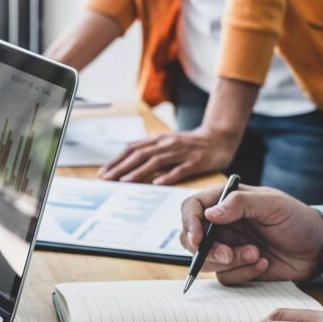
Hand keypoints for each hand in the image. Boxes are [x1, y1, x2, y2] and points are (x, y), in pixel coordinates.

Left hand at [98, 128, 239, 184]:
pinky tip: (157, 183)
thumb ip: (148, 150)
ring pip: (156, 161)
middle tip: (107, 178)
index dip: (117, 160)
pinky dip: (168, 176)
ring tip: (125, 181)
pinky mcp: (196, 162)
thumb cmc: (189, 144)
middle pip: (140, 155)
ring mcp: (181, 152)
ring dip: (139, 172)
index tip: (103, 172)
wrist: (219, 138)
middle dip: (122, 167)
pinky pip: (180, 170)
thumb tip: (126, 159)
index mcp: (158, 140)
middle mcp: (167, 144)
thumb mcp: (166, 142)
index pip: (132, 149)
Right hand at [180, 185, 322, 284]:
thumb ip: (240, 203)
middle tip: (228, 255)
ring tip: (256, 255)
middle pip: (191, 239)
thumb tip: (209, 214)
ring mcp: (227, 247)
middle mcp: (221, 224)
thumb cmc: (297, 219)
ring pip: (206, 261)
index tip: (198, 240)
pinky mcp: (236, 267)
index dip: (189, 223)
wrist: (319, 249)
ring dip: (230, 262)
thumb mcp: (272, 204)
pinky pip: (225, 277)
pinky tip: (263, 264)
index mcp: (225, 202)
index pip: (192, 208)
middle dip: (207, 251)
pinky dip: (243, 272)